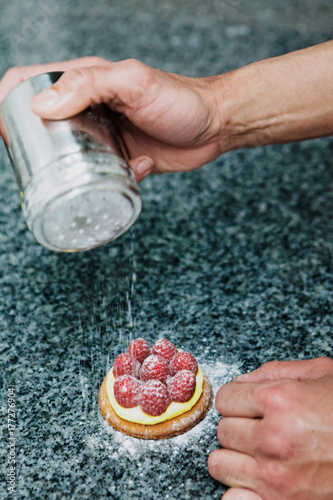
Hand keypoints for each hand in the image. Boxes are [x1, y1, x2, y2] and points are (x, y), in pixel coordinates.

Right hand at [0, 57, 221, 181]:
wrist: (215, 125)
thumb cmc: (179, 99)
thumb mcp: (134, 83)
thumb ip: (90, 85)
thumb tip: (42, 104)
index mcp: (83, 82)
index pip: (28, 84)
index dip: (8, 105)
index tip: (9, 135)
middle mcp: (88, 107)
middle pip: (43, 125)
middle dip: (42, 148)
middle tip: (52, 167)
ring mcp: (103, 134)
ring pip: (71, 155)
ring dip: (80, 171)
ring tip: (99, 174)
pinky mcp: (120, 157)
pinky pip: (102, 173)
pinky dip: (116, 178)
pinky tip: (138, 169)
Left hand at [208, 357, 332, 499]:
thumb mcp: (322, 375)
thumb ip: (276, 372)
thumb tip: (242, 381)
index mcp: (281, 400)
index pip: (226, 398)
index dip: (237, 400)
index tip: (246, 406)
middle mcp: (273, 439)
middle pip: (223, 430)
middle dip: (239, 427)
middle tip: (261, 429)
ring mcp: (275, 478)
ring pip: (220, 464)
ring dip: (237, 458)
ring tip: (261, 455)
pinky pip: (231, 499)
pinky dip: (241, 491)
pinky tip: (261, 482)